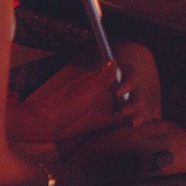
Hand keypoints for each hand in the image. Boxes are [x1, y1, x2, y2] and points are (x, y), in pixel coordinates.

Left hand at [12, 61, 145, 142]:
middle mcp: (108, 91)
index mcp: (103, 79)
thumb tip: (115, 61)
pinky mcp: (105, 121)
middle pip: (133, 90)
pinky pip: (123, 119)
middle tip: (128, 110)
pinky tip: (134, 124)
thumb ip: (102, 77)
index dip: (130, 80)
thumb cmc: (63, 103)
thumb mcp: (84, 89)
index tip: (122, 90)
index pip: (126, 73)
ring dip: (138, 110)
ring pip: (131, 104)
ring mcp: (107, 106)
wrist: (48, 124)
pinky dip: (132, 120)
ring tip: (135, 121)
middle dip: (137, 98)